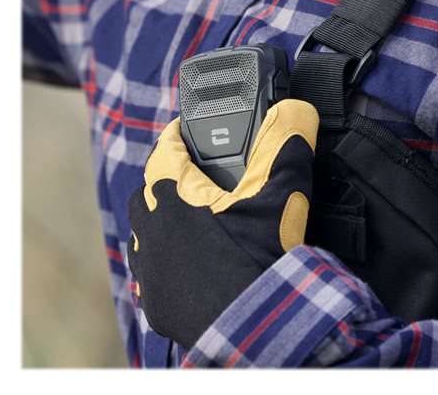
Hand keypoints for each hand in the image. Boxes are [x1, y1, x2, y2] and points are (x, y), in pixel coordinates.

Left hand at [126, 99, 318, 348]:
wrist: (252, 329)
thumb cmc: (260, 260)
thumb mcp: (279, 196)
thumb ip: (285, 145)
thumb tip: (295, 108)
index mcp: (174, 197)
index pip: (163, 153)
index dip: (173, 137)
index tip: (180, 129)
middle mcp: (153, 229)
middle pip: (145, 192)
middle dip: (162, 180)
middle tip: (187, 178)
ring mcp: (150, 268)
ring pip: (141, 232)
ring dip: (156, 221)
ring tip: (182, 220)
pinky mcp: (154, 301)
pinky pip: (147, 272)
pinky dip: (159, 261)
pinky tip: (180, 264)